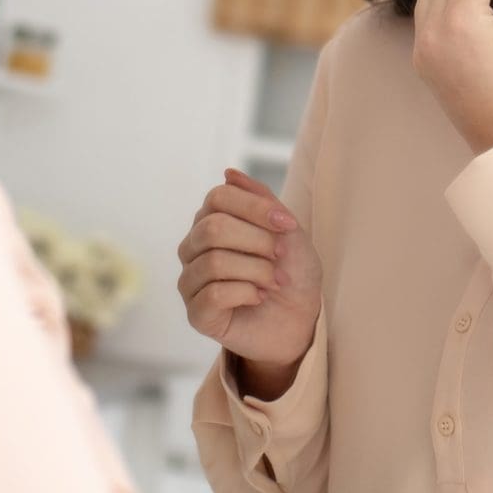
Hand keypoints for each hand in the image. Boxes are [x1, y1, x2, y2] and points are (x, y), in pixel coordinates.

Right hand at [177, 169, 322, 391]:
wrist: (301, 319)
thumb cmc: (293, 271)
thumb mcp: (289, 232)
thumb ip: (262, 201)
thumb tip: (229, 173)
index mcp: (212, 220)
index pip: (218, 197)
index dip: (255, 207)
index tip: (288, 224)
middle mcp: (194, 247)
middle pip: (213, 228)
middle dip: (258, 241)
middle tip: (281, 257)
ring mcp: (191, 280)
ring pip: (214, 262)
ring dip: (257, 271)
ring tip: (275, 281)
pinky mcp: (196, 313)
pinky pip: (214, 294)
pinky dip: (246, 293)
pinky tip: (258, 297)